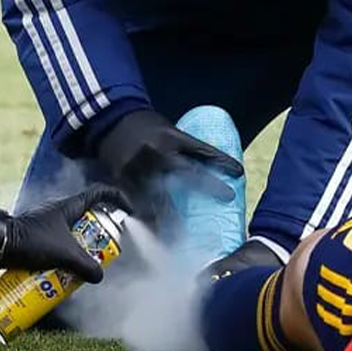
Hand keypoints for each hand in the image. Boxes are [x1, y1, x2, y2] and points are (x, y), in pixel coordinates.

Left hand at [0, 184, 131, 282]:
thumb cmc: (30, 240)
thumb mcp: (63, 254)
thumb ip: (85, 266)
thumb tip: (100, 276)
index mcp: (71, 205)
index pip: (102, 192)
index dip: (119, 199)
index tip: (128, 213)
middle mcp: (60, 209)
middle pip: (88, 217)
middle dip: (97, 236)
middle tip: (101, 252)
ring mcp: (46, 221)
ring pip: (71, 232)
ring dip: (78, 248)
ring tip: (79, 267)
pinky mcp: (34, 233)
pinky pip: (55, 242)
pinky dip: (61, 255)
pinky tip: (58, 271)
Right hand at [95, 108, 242, 219]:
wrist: (112, 119)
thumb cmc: (146, 126)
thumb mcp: (168, 131)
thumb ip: (182, 149)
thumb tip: (207, 167)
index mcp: (172, 137)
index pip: (203, 150)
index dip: (222, 161)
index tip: (239, 172)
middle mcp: (158, 152)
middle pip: (188, 174)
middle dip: (209, 187)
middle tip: (226, 198)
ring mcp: (140, 166)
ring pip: (160, 196)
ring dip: (173, 215)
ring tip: (185, 231)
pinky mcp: (122, 177)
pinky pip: (136, 201)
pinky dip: (145, 216)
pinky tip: (153, 230)